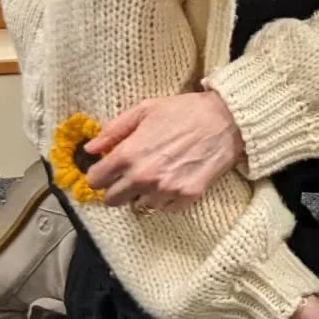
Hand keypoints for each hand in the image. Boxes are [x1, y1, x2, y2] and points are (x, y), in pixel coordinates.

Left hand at [84, 91, 245, 210]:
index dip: (99, 173)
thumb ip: (114, 130)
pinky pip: (165, 208)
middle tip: (130, 175)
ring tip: (156, 176)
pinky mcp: (187, 197)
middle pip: (112, 200)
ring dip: (142, 194)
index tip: (107, 170)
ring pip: (139, 206)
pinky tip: (174, 180)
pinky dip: (165, 198)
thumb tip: (90, 148)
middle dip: (117, 188)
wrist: (228, 120)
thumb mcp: (145, 109)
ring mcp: (166, 190)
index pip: (95, 180)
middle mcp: (143, 177)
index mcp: (129, 154)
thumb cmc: (186, 111)